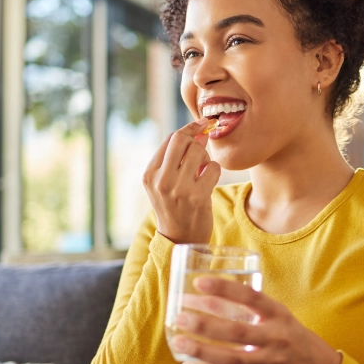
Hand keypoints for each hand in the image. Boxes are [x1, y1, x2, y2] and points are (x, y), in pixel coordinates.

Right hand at [143, 119, 221, 244]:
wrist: (180, 239)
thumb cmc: (175, 206)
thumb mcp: (166, 182)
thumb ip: (177, 157)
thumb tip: (201, 130)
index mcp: (150, 174)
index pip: (170, 138)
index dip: (189, 129)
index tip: (202, 124)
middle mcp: (161, 180)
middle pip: (182, 140)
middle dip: (196, 141)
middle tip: (200, 154)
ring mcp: (178, 189)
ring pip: (198, 151)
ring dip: (205, 158)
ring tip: (202, 171)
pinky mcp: (197, 197)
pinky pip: (213, 167)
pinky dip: (214, 171)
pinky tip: (208, 182)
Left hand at [171, 276, 342, 363]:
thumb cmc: (294, 338)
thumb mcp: (281, 317)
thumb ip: (254, 309)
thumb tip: (214, 296)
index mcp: (278, 314)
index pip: (250, 297)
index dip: (224, 289)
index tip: (199, 282)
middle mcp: (274, 337)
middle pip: (236, 331)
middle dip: (205, 324)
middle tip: (180, 316)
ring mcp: (268, 360)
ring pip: (230, 357)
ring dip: (201, 350)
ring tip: (178, 341)